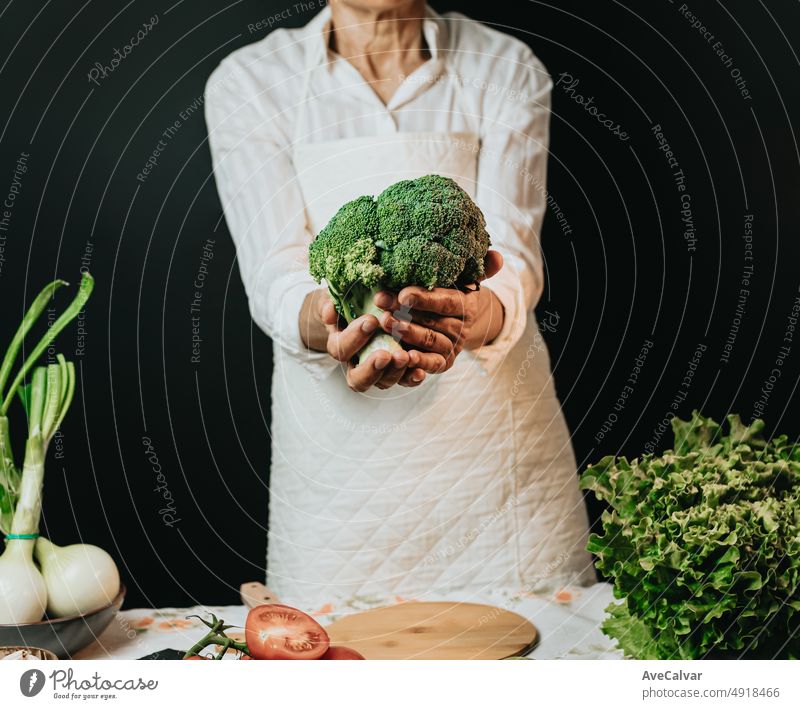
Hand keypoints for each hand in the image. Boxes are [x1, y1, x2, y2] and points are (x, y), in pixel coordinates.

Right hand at [300, 289, 445, 391]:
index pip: (341, 349)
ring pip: (383, 382)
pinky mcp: (398, 370)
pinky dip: (412, 379)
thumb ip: (331, 303)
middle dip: (371, 368)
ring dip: (394, 372)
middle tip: (385, 355)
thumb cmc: (351, 301)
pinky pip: (405, 381)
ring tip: (405, 357)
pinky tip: (420, 371)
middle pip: (358, 378)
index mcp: (340, 345)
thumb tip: (330, 312)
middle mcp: (357, 363)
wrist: (367, 305)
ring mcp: (379, 370)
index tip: (371, 320)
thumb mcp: (337, 297)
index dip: (353, 338)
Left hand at [373, 251, 504, 372]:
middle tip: (382, 304)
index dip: (425, 299)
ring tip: (385, 322)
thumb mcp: (461, 277)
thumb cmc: (448, 291)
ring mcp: (452, 347)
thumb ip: (479, 266)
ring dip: (406, 333)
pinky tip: (403, 357)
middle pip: (432, 321)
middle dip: (405, 312)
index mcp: (466, 305)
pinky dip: (420, 362)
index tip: (403, 293)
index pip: (446, 301)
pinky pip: (432, 364)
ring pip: (430, 340)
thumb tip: (497, 256)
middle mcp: (461, 328)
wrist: (453, 320)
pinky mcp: (443, 362)